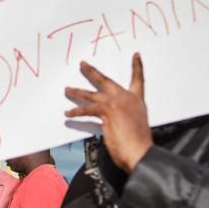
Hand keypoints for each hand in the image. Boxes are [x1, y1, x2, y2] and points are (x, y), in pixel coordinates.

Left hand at [64, 53, 152, 172]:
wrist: (141, 151)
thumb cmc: (139, 144)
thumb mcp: (136, 125)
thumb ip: (125, 118)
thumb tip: (113, 120)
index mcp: (137, 101)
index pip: (138, 80)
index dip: (137, 67)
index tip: (135, 56)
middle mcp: (127, 99)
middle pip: (106, 81)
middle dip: (92, 72)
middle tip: (82, 64)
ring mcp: (116, 104)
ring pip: (92, 94)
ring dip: (77, 92)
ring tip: (67, 89)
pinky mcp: (107, 112)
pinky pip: (87, 110)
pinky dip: (76, 112)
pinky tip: (68, 113)